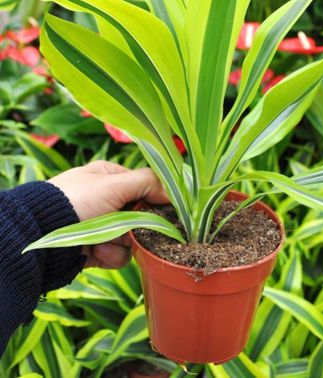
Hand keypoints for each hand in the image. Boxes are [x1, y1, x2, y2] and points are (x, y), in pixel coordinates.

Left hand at [49, 160, 167, 269]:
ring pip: (132, 238)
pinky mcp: (96, 249)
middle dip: (136, 225)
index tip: (161, 210)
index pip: (144, 187)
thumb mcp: (113, 185)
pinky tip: (96, 250)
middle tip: (129, 227)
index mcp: (108, 178)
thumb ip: (145, 182)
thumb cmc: (76, 202)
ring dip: (121, 242)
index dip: (154, 199)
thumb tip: (171, 191)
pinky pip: (119, 255)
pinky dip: (110, 254)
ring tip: (103, 240)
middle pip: (141, 216)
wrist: (42, 236)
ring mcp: (101, 226)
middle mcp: (106, 200)